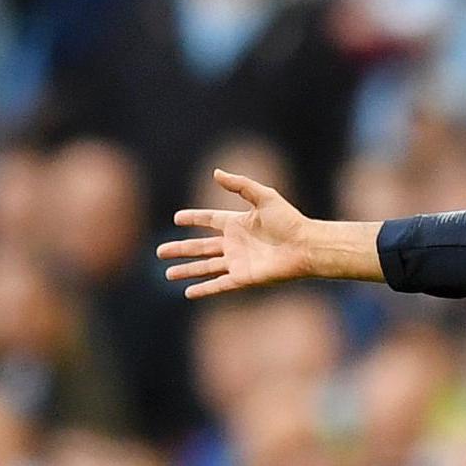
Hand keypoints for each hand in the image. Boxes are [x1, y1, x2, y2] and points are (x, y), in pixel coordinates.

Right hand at [158, 169, 319, 298]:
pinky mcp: (244, 278)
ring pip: (205, 267)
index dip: (193, 219)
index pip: (208, 220)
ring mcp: (238, 262)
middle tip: (159, 252)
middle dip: (180, 250)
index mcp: (237, 223)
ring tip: (167, 273)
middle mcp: (234, 244)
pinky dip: (204, 289)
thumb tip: (216, 173)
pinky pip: (219, 284)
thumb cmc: (289, 220)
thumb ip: (240, 185)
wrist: (305, 246)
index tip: (177, 218)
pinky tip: (189, 292)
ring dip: (186, 270)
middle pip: (200, 247)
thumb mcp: (264, 196)